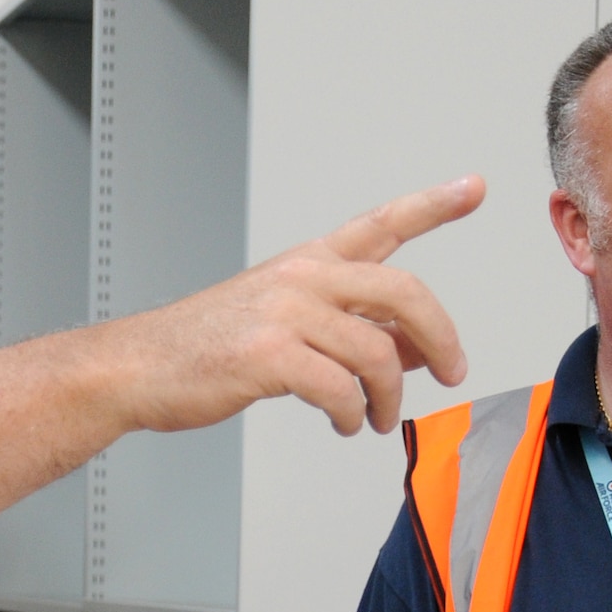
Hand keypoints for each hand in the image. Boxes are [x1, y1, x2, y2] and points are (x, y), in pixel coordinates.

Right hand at [114, 176, 484, 437]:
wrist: (138, 366)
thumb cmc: (207, 346)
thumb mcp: (285, 325)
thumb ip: (351, 330)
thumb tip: (413, 350)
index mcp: (308, 263)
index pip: (382, 223)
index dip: (433, 205)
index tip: (472, 188)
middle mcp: (302, 278)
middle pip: (403, 293)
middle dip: (439, 338)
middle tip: (449, 372)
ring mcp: (285, 314)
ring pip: (376, 353)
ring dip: (389, 398)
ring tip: (378, 419)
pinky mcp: (269, 355)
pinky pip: (340, 390)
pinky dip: (353, 415)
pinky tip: (346, 423)